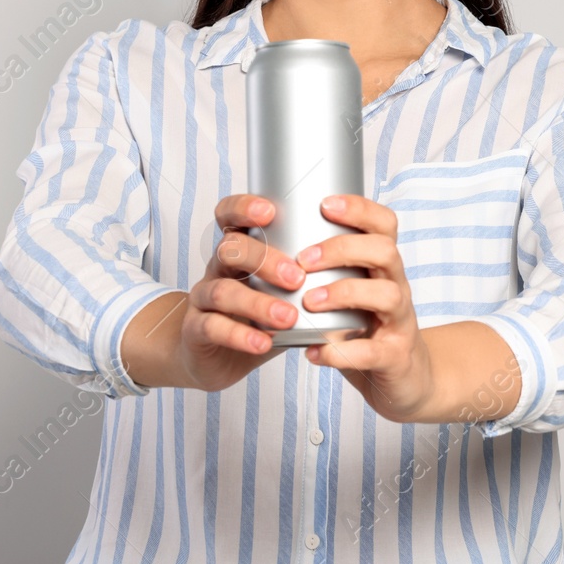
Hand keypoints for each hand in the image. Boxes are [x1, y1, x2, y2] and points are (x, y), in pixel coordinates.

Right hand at [177, 194, 306, 392]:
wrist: (216, 356)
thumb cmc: (259, 314)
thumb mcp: (283, 289)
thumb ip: (315, 273)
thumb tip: (367, 255)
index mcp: (240, 249)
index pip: (230, 215)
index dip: (244, 207)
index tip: (270, 211)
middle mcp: (219, 268)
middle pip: (230, 248)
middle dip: (264, 259)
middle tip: (297, 277)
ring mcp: (204, 299)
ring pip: (221, 290)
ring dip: (256, 302)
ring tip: (288, 317)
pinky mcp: (196, 330)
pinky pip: (212, 327)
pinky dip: (239, 335)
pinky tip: (262, 342)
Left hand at [297, 193, 436, 423]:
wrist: (406, 381)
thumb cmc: (367, 330)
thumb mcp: (351, 295)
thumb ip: (324, 275)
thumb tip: (270, 250)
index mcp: (384, 269)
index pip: (384, 225)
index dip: (359, 209)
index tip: (325, 203)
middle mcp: (397, 288)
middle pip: (385, 251)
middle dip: (343, 249)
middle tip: (304, 259)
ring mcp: (400, 323)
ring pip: (387, 295)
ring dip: (344, 293)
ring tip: (308, 302)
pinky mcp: (396, 357)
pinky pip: (372, 351)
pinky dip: (340, 352)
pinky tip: (314, 352)